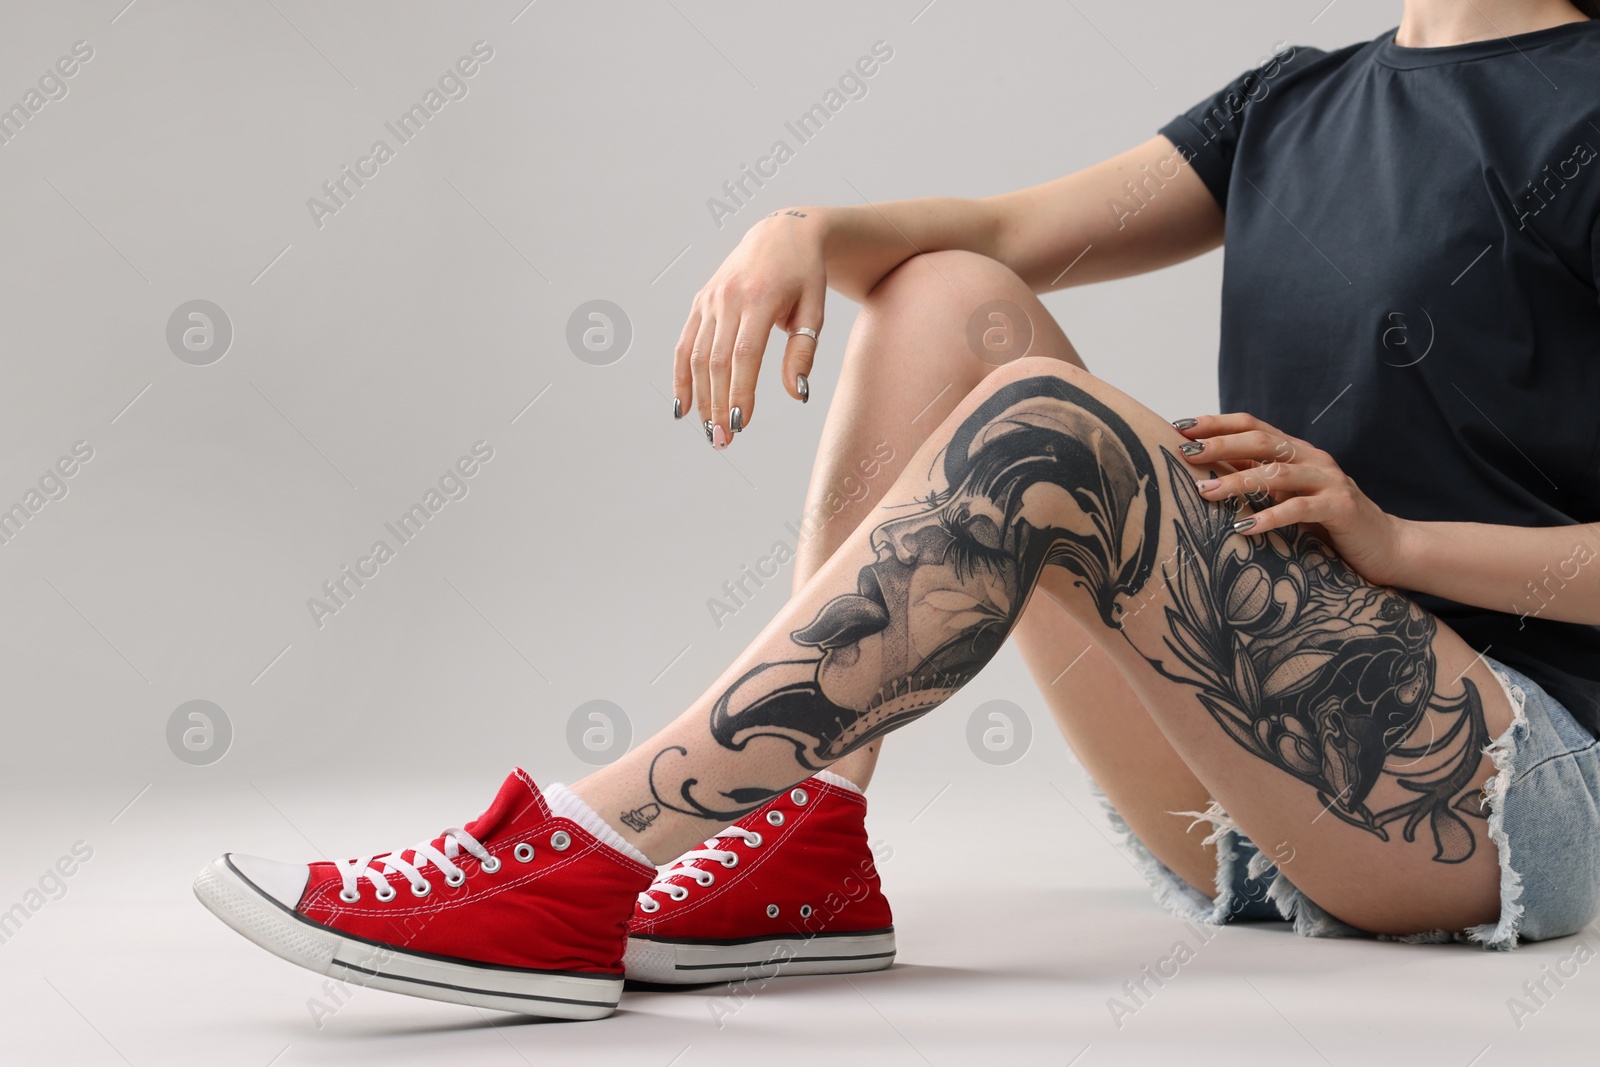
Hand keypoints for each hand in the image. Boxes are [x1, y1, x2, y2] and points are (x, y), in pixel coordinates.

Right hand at [675, 208, 826, 448]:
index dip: (739, 391)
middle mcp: (728, 299)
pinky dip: (681, 376)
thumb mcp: (814, 310)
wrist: (782, 234)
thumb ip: (803, 352)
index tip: (740, 424)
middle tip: (722, 441)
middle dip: (717, 404)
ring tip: (708, 430)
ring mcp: (710, 300)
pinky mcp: (700, 302)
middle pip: (716, 361)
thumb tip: (798, 395)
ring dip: (699, 397)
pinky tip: (683, 407)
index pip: (744, 354)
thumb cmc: (805, 276)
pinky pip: (685, 344)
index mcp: (759, 299)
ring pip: (697, 356)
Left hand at [1173, 413, 1407, 586]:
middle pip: (1260, 440)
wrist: (1387, 546)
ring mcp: (1329, 481)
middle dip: (1219, 445)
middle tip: (1185, 454)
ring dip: (1237, 481)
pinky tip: (1243, 527)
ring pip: (1277, 472)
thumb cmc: (1329, 524)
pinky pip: (1300, 508)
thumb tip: (1208, 474)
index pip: (1252, 425)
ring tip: (1204, 492)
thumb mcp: (1289, 497)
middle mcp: (1312, 458)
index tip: (1179, 428)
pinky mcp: (1341, 507)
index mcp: (1297, 452)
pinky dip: (1270, 516)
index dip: (1217, 424)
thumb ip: (1260, 481)